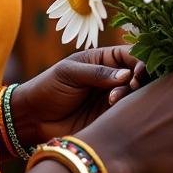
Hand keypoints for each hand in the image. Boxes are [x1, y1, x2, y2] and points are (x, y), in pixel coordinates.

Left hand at [12, 46, 145, 144]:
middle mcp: (111, 77)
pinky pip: (125, 113)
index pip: (129, 54)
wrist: (33, 118)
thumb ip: (98, 73)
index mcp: (103, 59)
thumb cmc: (48, 87)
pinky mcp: (108, 118)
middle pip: (137, 74)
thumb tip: (127, 74)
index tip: (138, 71)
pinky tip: (114, 109)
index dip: (139, 60)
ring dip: (131, 95)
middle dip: (139, 78)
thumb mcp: (70, 73)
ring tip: (113, 99)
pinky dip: (126, 110)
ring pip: (134, 94)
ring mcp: (111, 98)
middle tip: (132, 85)